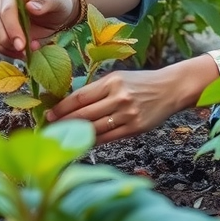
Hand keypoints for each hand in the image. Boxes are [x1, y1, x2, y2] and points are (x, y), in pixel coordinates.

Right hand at [0, 0, 76, 57]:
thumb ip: (47, 2)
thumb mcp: (58, 2)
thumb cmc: (57, 4)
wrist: (55, 13)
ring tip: (23, 53)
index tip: (22, 44)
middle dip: (8, 41)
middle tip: (24, 51)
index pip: (7, 9)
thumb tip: (30, 6)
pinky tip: (18, 53)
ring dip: (4, 47)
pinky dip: (2, 50)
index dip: (12, 28)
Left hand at [45, 68, 177, 143]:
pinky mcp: (134, 128)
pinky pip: (107, 138)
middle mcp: (118, 97)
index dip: (62, 107)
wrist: (170, 89)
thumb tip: (71, 104)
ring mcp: (127, 114)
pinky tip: (82, 142)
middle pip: (83, 114)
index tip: (49, 114)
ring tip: (62, 137)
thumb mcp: (120, 78)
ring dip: (75, 134)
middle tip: (49, 128)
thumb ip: (98, 89)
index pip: (80, 96)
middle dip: (64, 122)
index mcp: (112, 81)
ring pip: (94, 128)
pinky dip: (93, 141)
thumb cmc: (141, 83)